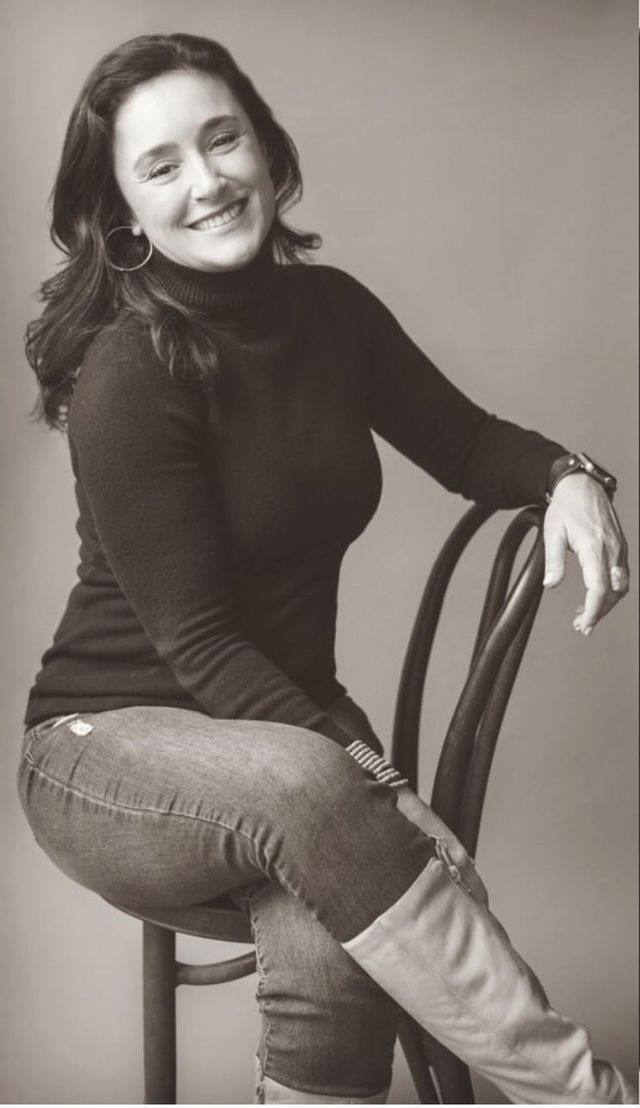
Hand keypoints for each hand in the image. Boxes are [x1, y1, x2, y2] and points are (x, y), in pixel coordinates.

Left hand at [542, 473, 629, 634]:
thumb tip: (551, 584)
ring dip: (606, 604)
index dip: (593, 610)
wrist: (582, 486)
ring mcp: (619, 548)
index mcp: (594, 547)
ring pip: (620, 586)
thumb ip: (553, 560)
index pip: (599, 588)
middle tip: (581, 626)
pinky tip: (595, 596)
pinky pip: (621, 575)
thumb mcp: (552, 532)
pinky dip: (611, 591)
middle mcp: (611, 549)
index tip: (584, 624)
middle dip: (599, 613)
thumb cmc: (566, 507)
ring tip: (585, 616)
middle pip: (613, 592)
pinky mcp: (620, 548)